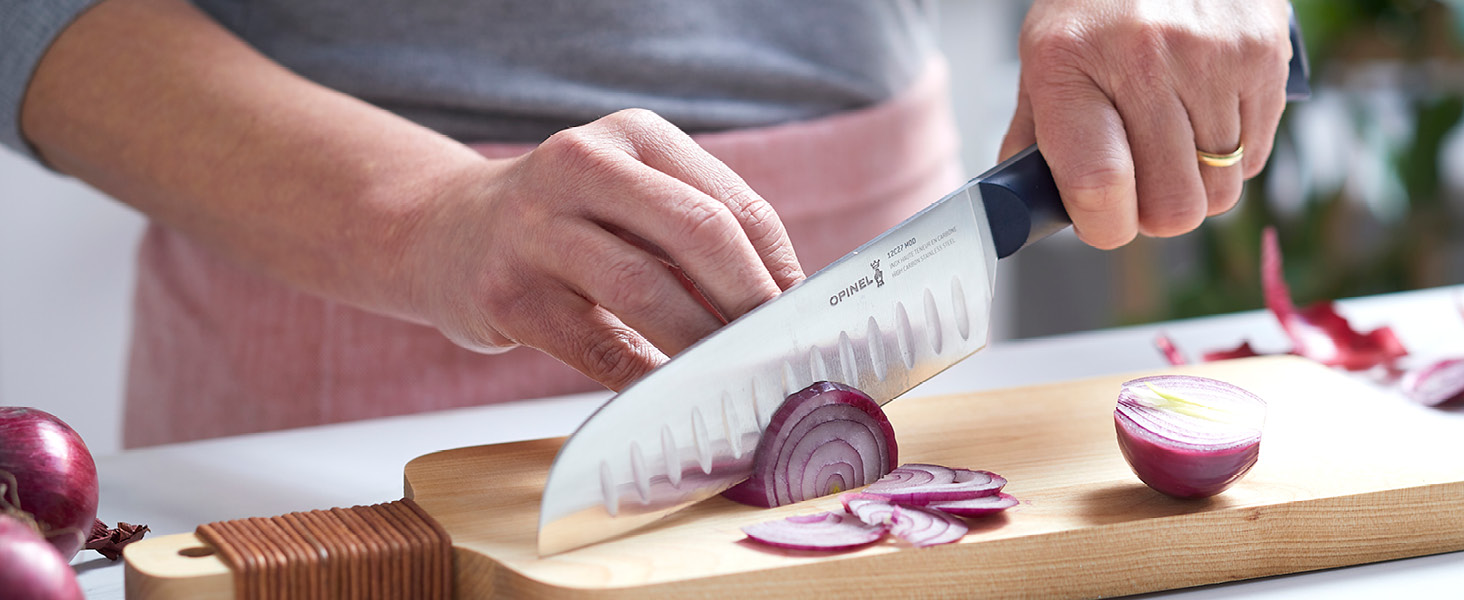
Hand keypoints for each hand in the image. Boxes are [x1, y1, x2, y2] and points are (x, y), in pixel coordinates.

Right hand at [406, 109, 804, 389]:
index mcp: (634, 137)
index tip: (805, 321)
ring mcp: (535, 227)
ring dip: (703, 345)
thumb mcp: (629, 198)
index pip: (732, 204)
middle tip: (779, 354)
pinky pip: (595, 346)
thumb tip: (781, 309)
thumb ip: (695, 236)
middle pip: (698, 233)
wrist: (444, 234)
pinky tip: (669, 395)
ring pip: (645, 291)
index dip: (779, 269)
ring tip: (734, 380)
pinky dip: (642, 377)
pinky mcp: (505, 292)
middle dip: (752, 303)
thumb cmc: (565, 226)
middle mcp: (582, 165)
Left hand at [999, 0, 1293, 248]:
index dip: (1104, 225)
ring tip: (1170, 139)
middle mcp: (1143, 59)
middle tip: (1139, 181)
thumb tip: (1027, 211)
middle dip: (1153, 211)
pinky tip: (1203, 114)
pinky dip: (1229, 154)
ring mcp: (1211, 58)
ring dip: (1194, 183)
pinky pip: (1253, 156)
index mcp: (1068, 64)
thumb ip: (1033, 138)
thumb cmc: (1095, 8)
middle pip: (1172, 206)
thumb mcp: (1043, 59)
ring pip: (1219, 190)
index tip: (1102, 220)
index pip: (1098, 184)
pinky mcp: (1263, 55)